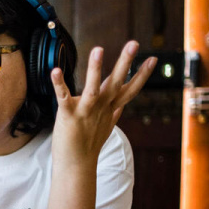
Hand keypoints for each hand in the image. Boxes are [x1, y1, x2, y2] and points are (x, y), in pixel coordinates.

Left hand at [49, 41, 156, 167]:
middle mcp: (100, 108)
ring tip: (99, 49)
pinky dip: (59, 84)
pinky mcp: (68, 116)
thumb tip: (121, 107)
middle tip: (134, 42)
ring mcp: (85, 112)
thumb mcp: (104, 128)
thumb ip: (113, 114)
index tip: (153, 59)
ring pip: (93, 88)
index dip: (141, 75)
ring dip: (96, 69)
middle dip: (125, 62)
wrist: (75, 166)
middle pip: (116, 82)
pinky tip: (55, 71)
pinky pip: (63, 97)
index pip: (129, 89)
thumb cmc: (88, 146)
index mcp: (109, 109)